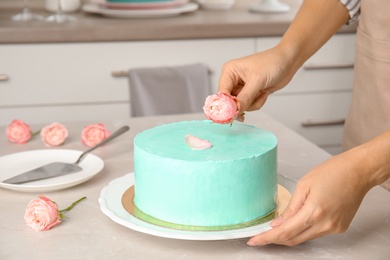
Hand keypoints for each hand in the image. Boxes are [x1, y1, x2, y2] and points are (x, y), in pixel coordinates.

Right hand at [218, 46, 297, 115]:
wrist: (288, 62)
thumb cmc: (272, 62)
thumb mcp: (257, 80)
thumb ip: (245, 97)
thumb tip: (235, 111)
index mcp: (229, 72)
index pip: (222, 93)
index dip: (226, 105)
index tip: (233, 114)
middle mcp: (233, 80)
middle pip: (230, 102)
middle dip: (242, 104)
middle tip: (252, 102)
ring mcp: (241, 88)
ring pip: (240, 106)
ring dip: (252, 103)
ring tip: (262, 92)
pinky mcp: (250, 93)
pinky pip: (249, 106)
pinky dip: (257, 103)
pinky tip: (264, 93)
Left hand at [247, 151, 371, 245]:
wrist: (358, 172)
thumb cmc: (333, 172)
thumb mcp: (304, 185)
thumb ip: (290, 207)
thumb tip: (277, 223)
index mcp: (314, 211)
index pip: (284, 232)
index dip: (267, 238)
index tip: (254, 240)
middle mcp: (325, 224)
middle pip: (293, 239)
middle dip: (274, 240)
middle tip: (260, 236)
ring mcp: (333, 228)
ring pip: (304, 238)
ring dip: (288, 235)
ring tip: (275, 228)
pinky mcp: (339, 228)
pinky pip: (316, 233)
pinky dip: (303, 230)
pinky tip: (296, 222)